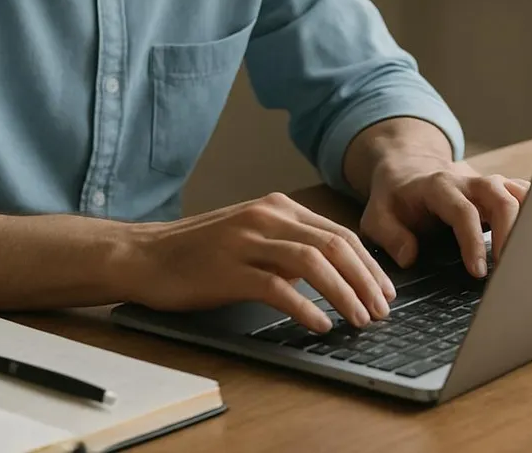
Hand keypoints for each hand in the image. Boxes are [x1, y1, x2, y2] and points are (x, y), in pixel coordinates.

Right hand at [120, 193, 395, 332]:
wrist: (145, 255)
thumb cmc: (198, 251)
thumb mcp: (251, 236)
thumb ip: (289, 245)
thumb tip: (332, 270)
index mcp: (276, 207)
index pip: (339, 233)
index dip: (369, 264)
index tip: (386, 290)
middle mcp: (265, 217)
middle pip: (334, 245)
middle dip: (366, 280)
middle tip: (382, 309)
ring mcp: (246, 241)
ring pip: (313, 262)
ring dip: (344, 293)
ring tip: (360, 319)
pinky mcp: (229, 269)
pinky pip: (277, 287)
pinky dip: (305, 307)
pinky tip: (320, 324)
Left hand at [360, 150, 529, 277]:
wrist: (406, 171)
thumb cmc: (394, 200)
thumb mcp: (376, 217)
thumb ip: (389, 235)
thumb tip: (409, 257)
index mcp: (438, 187)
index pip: (462, 212)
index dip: (473, 241)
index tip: (479, 272)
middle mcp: (468, 182)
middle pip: (500, 197)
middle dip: (511, 232)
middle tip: (512, 269)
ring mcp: (488, 183)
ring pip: (519, 193)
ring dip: (530, 222)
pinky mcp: (500, 190)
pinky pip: (527, 195)